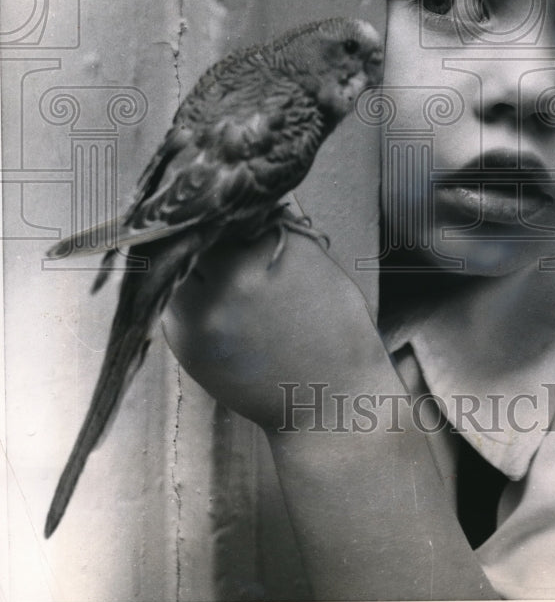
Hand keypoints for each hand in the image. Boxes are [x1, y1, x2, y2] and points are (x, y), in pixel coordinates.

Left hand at [162, 222, 497, 598]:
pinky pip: (171, 302)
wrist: (330, 401)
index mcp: (277, 248)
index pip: (233, 206)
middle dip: (203, 228)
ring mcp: (208, 309)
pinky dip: (182, 293)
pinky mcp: (189, 341)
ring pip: (177, 263)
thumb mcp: (319, 264)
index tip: (228, 204)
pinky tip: (202, 296)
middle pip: (199, 230)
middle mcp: (238, 274)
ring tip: (199, 259)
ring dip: (186, 258)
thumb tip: (255, 201)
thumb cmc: (336, 331)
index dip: (228, 205)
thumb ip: (283, 232)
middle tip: (206, 227)